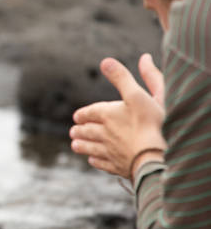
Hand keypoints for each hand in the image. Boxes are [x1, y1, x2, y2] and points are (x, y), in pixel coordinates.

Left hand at [70, 54, 166, 179]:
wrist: (155, 156)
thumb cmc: (149, 123)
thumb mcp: (137, 94)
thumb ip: (122, 77)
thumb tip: (106, 61)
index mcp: (108, 115)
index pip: (90, 113)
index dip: (83, 114)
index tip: (77, 116)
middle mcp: (105, 134)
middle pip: (87, 131)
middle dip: (79, 130)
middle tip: (73, 131)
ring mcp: (110, 152)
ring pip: (90, 148)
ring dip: (81, 145)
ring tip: (75, 145)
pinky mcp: (118, 167)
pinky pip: (102, 163)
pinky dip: (95, 160)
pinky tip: (93, 159)